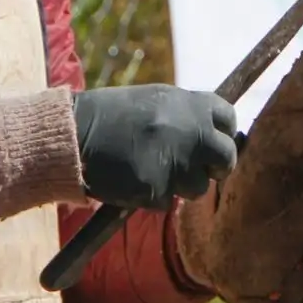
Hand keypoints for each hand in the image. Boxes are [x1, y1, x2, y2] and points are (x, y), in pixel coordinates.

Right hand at [73, 85, 237, 210]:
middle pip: (226, 157)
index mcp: (191, 104)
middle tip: (203, 170)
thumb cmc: (113, 115)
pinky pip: (166, 201)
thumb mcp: (156, 101)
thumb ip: (188, 115)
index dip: (223, 133)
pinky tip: (133, 179)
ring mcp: (175, 162)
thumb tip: (215, 132)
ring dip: (182, 185)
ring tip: (153, 170)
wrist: (73, 133)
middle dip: (217, 166)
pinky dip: (153, 195)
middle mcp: (191, 132)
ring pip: (198, 186)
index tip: (214, 140)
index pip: (229, 119)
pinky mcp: (156, 189)